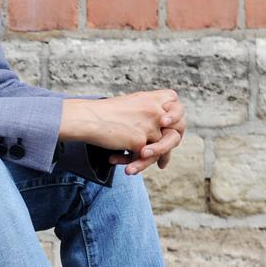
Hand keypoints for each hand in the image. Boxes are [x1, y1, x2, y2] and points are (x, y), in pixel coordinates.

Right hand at [59, 90, 184, 173]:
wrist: (87, 118)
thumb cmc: (103, 113)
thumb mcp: (130, 104)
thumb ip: (147, 113)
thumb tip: (161, 131)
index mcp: (151, 98)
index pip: (175, 102)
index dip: (176, 114)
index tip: (167, 125)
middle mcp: (153, 109)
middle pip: (178, 126)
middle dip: (172, 143)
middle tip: (164, 161)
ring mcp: (149, 125)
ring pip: (162, 146)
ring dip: (155, 159)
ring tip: (141, 169)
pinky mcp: (140, 140)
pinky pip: (145, 157)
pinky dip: (133, 163)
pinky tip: (115, 161)